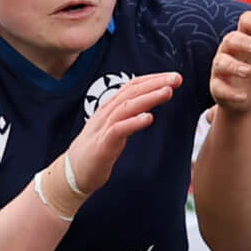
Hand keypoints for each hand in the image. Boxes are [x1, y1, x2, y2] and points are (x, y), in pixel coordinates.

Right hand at [53, 72, 182, 207]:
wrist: (73, 173)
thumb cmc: (97, 150)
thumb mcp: (116, 129)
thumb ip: (128, 116)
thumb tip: (148, 108)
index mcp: (110, 108)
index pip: (132, 86)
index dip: (153, 79)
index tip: (173, 76)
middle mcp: (106, 114)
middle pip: (132, 92)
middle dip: (156, 83)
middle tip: (177, 78)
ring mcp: (103, 128)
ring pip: (127, 107)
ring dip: (149, 98)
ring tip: (168, 92)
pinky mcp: (102, 145)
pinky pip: (118, 130)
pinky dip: (133, 122)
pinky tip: (149, 118)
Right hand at [210, 12, 250, 114]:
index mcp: (247, 36)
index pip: (247, 21)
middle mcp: (230, 49)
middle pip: (232, 39)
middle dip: (245, 42)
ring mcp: (222, 68)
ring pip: (222, 62)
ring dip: (235, 66)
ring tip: (249, 71)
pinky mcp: (218, 87)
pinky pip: (219, 87)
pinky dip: (231, 92)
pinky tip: (244, 96)